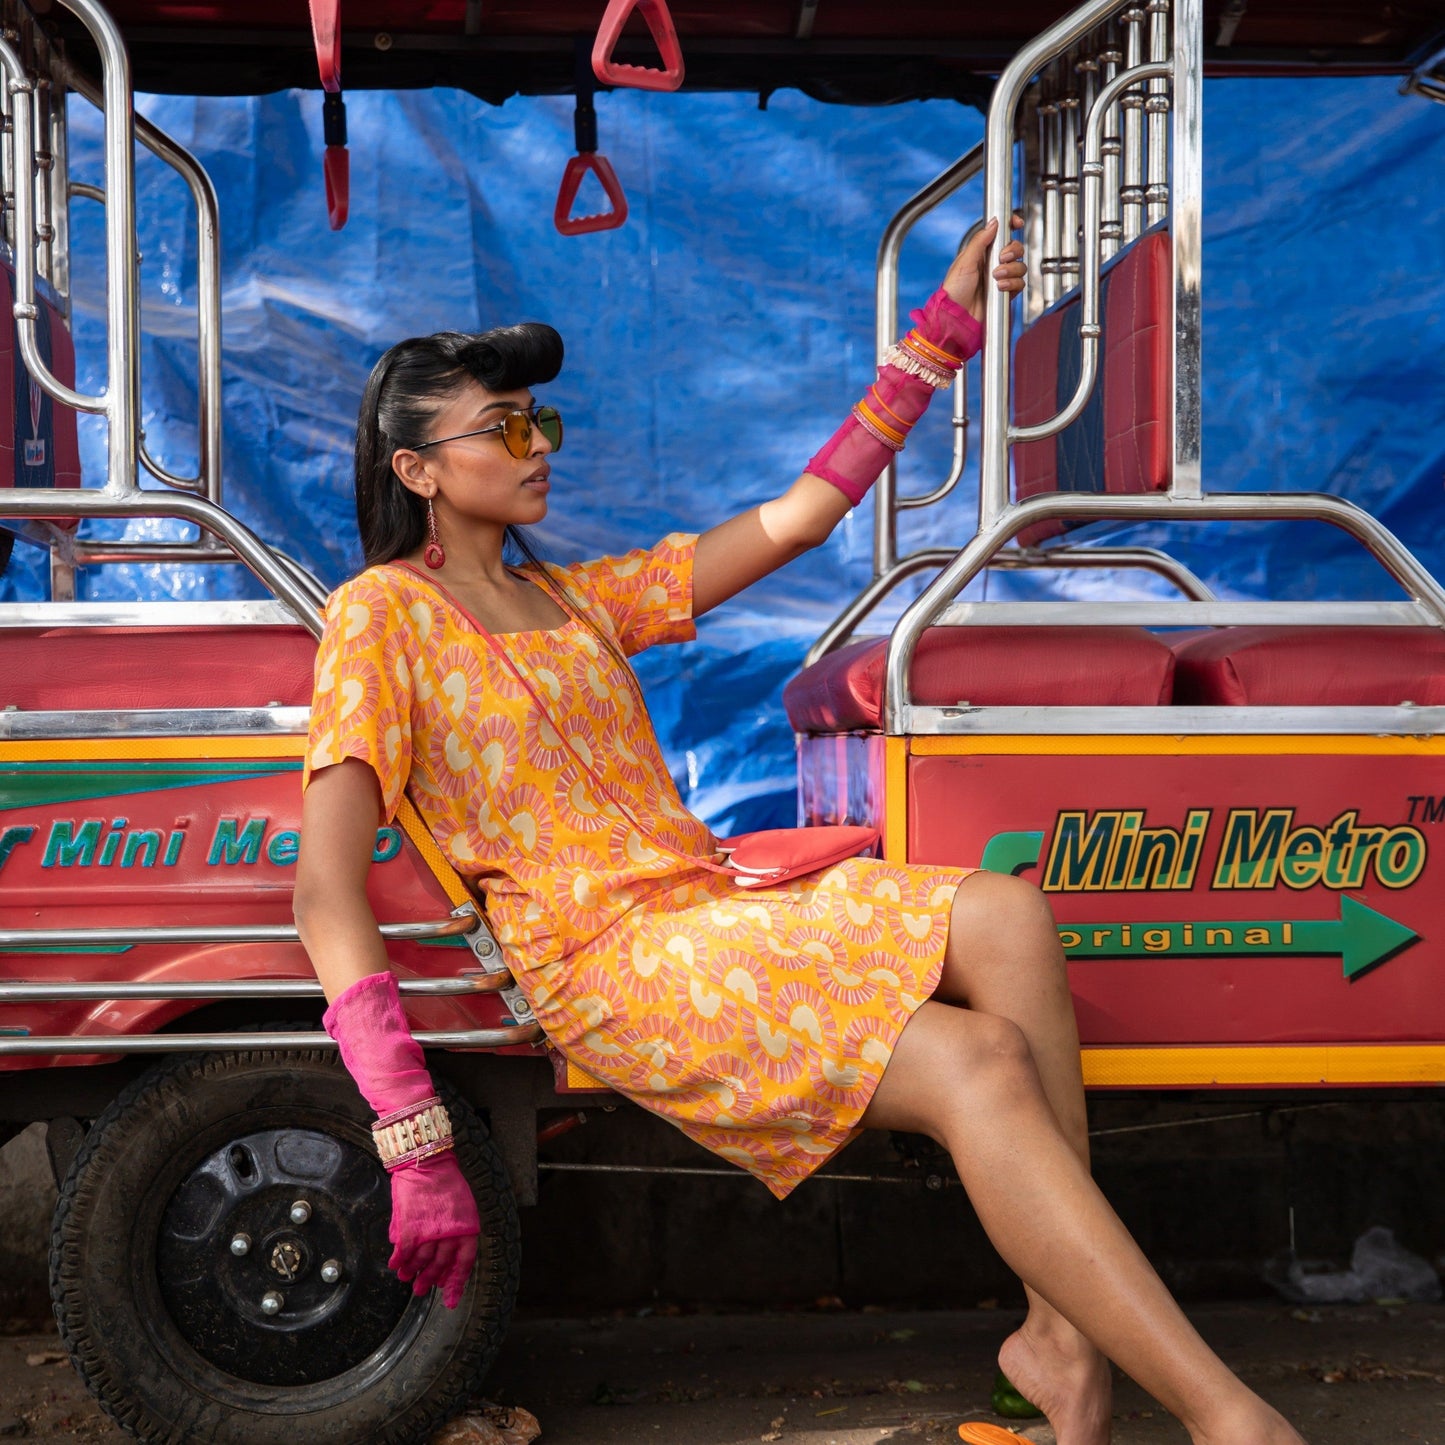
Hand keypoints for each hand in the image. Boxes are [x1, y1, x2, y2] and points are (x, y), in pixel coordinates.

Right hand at [387, 1151, 480, 1309]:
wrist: (428, 1161)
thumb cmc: (447, 1182)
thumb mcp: (461, 1207)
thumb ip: (455, 1231)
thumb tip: (442, 1256)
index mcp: (467, 1228)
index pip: (464, 1263)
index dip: (455, 1283)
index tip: (449, 1300)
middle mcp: (450, 1233)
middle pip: (439, 1264)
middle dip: (429, 1280)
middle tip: (421, 1290)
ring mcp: (429, 1231)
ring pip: (420, 1261)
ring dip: (412, 1272)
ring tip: (406, 1277)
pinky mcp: (410, 1227)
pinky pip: (404, 1252)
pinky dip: (398, 1261)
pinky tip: (396, 1265)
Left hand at [941, 214, 1026, 321]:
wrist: (957, 316)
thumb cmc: (954, 290)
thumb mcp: (964, 261)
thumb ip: (980, 241)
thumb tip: (993, 222)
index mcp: (982, 252)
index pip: (1001, 234)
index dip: (1011, 226)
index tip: (1017, 223)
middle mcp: (993, 263)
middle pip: (1016, 249)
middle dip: (1012, 252)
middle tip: (1001, 259)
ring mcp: (1001, 277)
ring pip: (1020, 266)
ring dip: (1011, 270)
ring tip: (996, 278)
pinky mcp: (1006, 291)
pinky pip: (1019, 283)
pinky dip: (1012, 284)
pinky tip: (1000, 288)